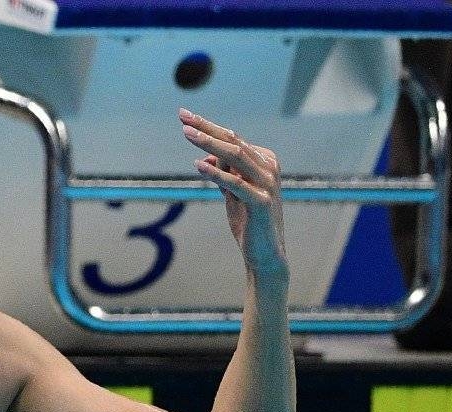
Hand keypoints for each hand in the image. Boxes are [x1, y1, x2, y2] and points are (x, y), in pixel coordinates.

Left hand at [180, 108, 287, 279]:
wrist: (265, 256)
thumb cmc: (250, 224)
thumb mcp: (233, 194)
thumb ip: (224, 174)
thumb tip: (206, 154)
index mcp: (264, 161)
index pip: (232, 138)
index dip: (207, 126)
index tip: (184, 115)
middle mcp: (269, 168)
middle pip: (233, 141)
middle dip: (206, 127)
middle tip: (182, 116)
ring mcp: (267, 184)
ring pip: (236, 157)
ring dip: (209, 143)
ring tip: (187, 134)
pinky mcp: (261, 202)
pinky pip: (236, 183)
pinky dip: (217, 173)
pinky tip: (199, 164)